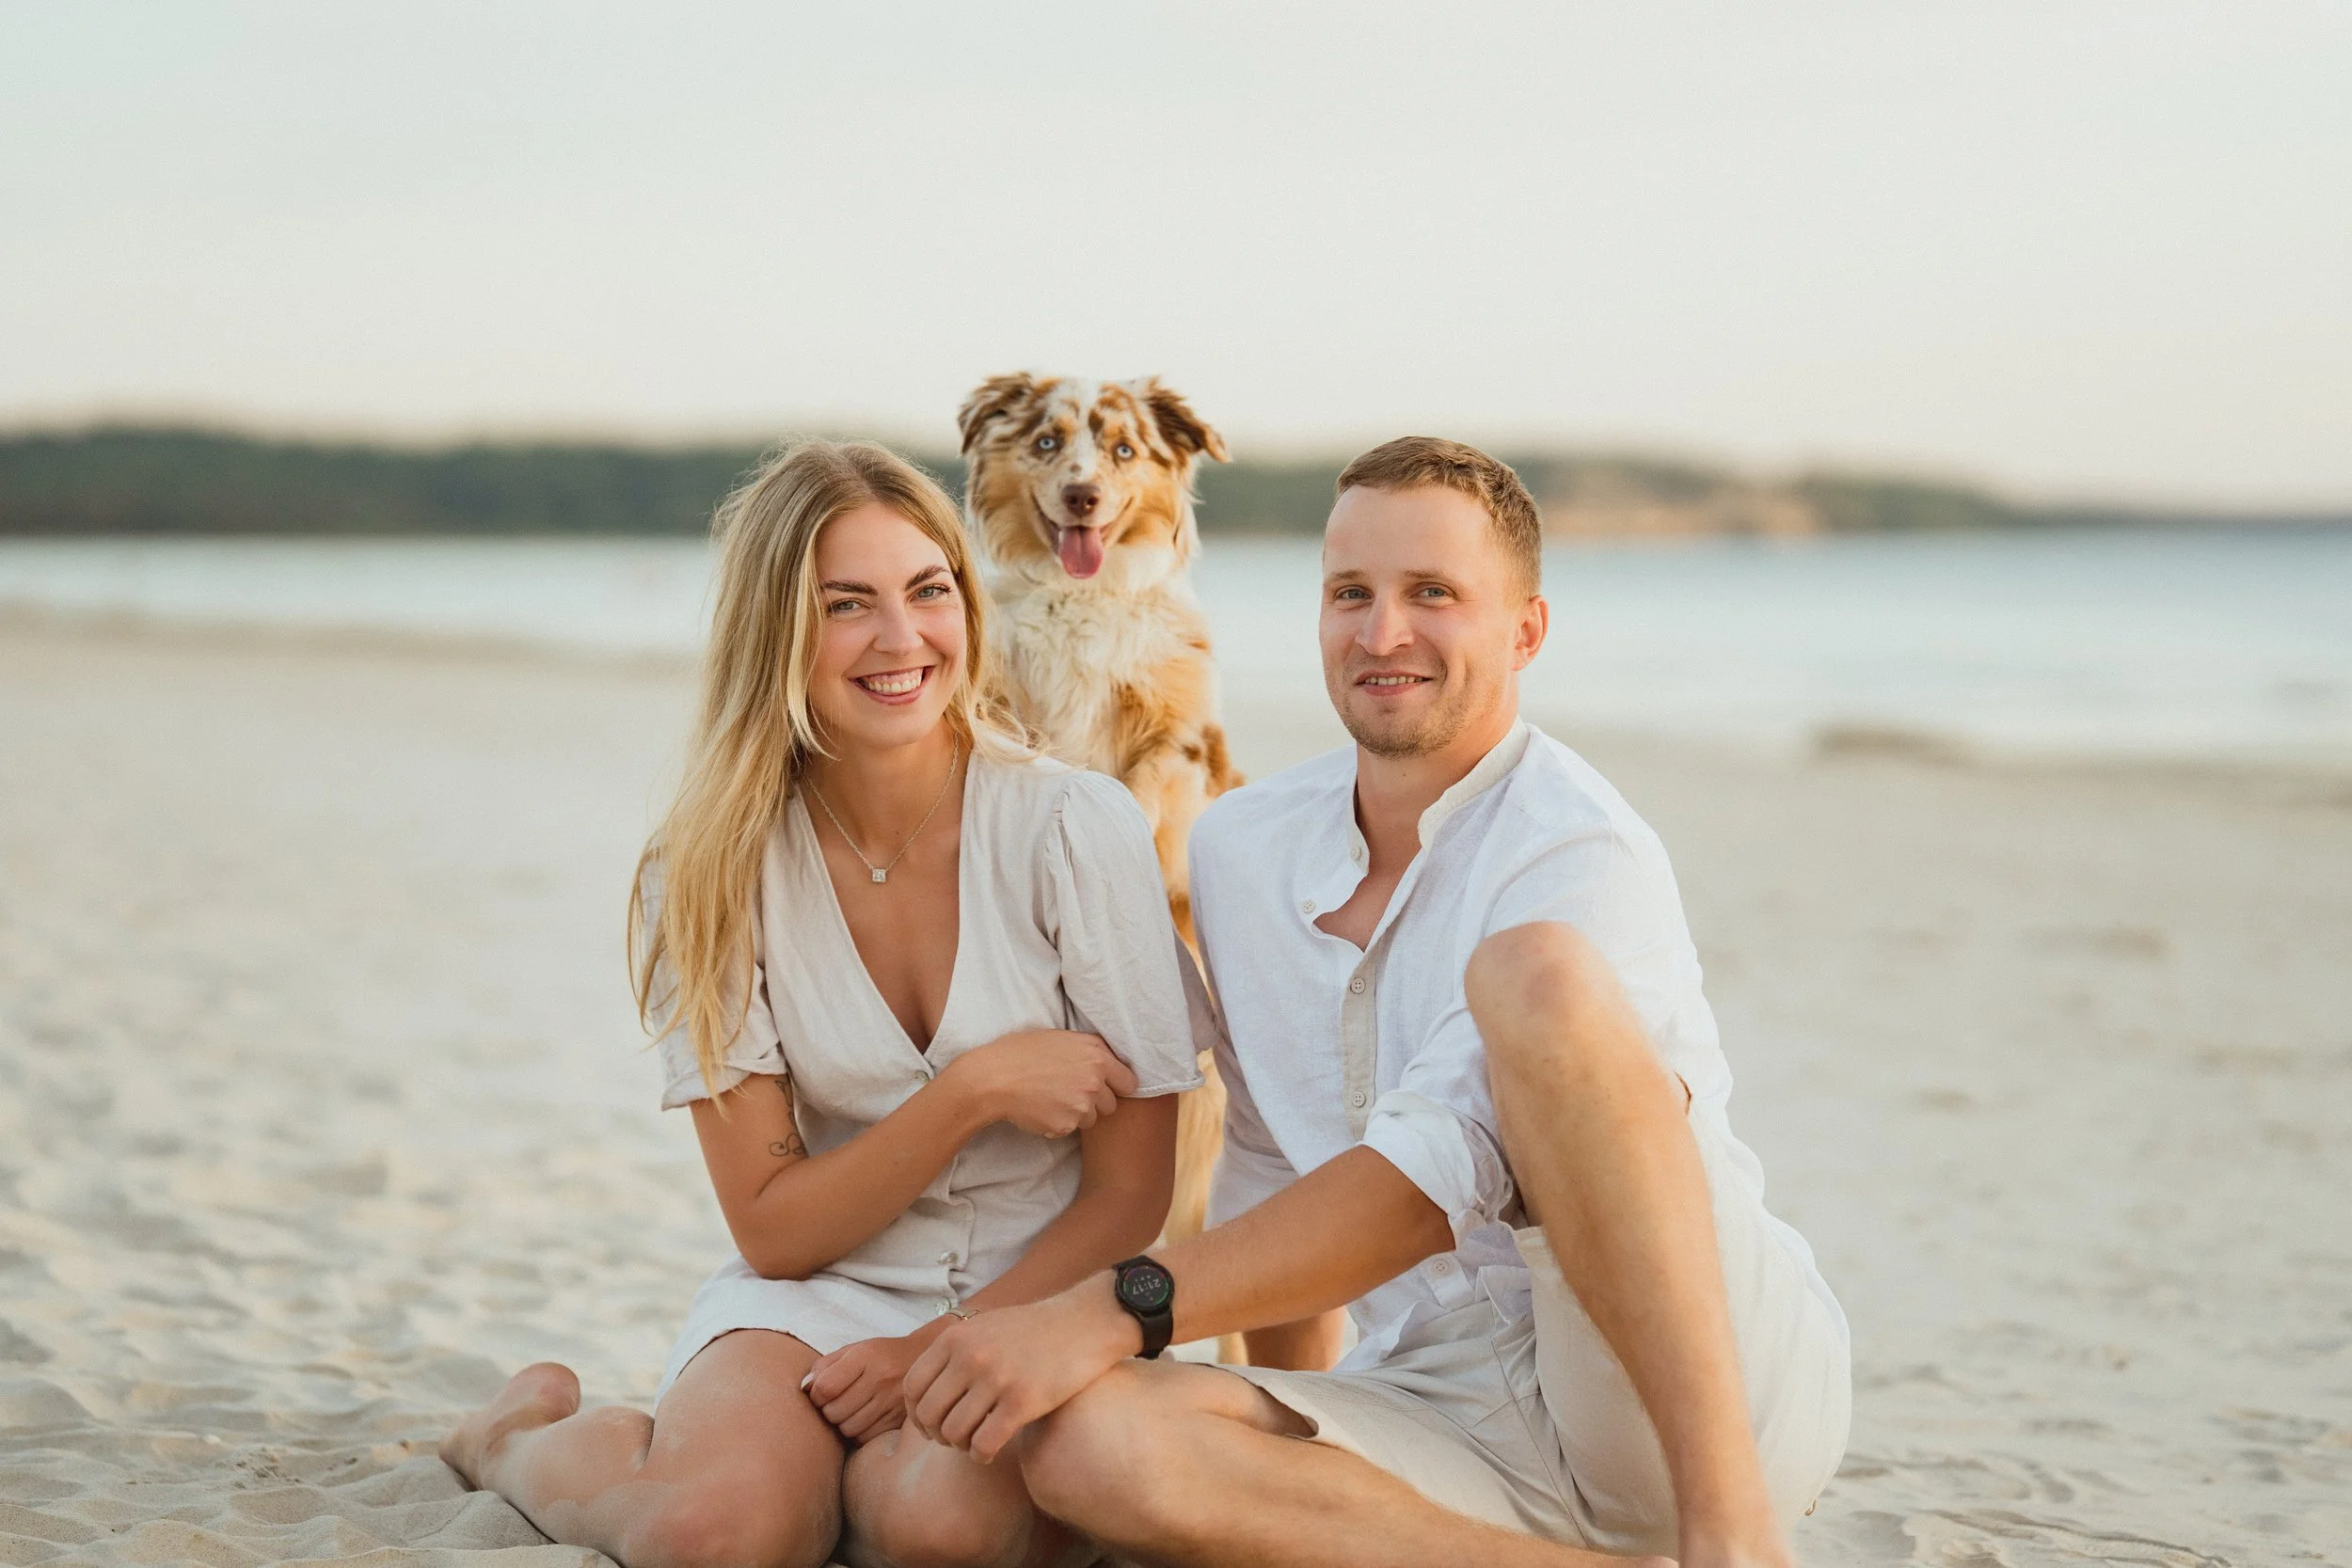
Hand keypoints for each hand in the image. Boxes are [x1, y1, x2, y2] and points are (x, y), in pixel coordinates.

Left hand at [804, 1329, 933, 1444]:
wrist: (924, 1358)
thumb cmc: (881, 1355)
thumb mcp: (854, 1349)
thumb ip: (825, 1365)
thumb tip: (804, 1389)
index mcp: (866, 1356)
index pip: (825, 1387)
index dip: (815, 1395)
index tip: (821, 1393)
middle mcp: (881, 1378)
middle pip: (834, 1412)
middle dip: (828, 1410)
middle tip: (836, 1402)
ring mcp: (893, 1401)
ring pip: (848, 1428)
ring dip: (843, 1423)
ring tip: (851, 1410)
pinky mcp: (900, 1420)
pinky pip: (865, 1438)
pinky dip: (859, 1432)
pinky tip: (864, 1419)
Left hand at [902, 1277, 1140, 1461]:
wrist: (1085, 1322)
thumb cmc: (1036, 1329)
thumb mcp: (985, 1326)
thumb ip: (955, 1350)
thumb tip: (925, 1389)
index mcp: (956, 1338)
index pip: (912, 1387)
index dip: (916, 1414)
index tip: (930, 1425)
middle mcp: (970, 1358)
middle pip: (929, 1415)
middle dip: (937, 1435)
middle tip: (953, 1438)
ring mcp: (995, 1380)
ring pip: (953, 1434)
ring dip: (960, 1446)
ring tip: (975, 1442)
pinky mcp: (1022, 1403)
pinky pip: (983, 1444)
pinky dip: (981, 1455)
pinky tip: (991, 1451)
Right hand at [944, 1030, 1137, 1138]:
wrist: (992, 1077)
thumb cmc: (1021, 1052)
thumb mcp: (1062, 1038)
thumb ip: (1090, 1049)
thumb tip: (1110, 1059)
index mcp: (1097, 1055)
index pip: (1130, 1082)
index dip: (1117, 1086)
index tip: (1106, 1088)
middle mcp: (1095, 1081)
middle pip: (1111, 1104)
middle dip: (1096, 1102)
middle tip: (1070, 1093)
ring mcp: (1081, 1105)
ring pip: (1092, 1119)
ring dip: (1078, 1114)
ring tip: (1052, 1099)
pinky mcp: (1066, 1125)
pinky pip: (1071, 1130)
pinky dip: (1059, 1124)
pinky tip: (1041, 1109)